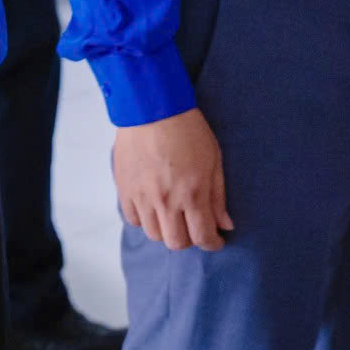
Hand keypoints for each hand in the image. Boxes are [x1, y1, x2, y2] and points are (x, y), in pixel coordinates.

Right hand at [114, 107, 230, 250]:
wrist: (151, 106)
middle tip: (194, 226)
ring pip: (153, 234)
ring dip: (166, 229)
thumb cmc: (187, 129)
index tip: (216, 239)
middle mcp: (165, 200)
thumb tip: (225, 224)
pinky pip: (132, 218)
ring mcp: (142, 195)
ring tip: (172, 215)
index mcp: (192, 194)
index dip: (213, 243)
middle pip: (176, 243)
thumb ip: (218, 197)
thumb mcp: (213, 160)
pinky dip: (144, 218)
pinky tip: (152, 206)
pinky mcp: (124, 188)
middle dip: (189, 239)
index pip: (202, 237)